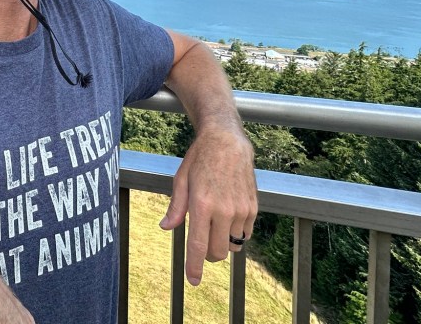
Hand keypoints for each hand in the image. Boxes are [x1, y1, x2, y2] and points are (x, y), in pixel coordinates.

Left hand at [158, 124, 256, 285]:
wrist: (227, 141)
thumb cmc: (200, 158)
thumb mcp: (181, 180)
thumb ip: (176, 207)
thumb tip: (166, 227)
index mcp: (202, 204)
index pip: (198, 245)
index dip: (195, 266)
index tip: (193, 280)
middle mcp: (224, 210)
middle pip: (218, 252)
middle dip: (209, 256)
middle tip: (203, 246)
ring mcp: (241, 209)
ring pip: (233, 244)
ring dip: (223, 242)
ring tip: (216, 223)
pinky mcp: (253, 207)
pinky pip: (246, 233)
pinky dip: (236, 233)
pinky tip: (228, 217)